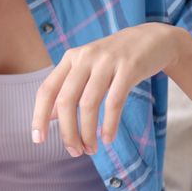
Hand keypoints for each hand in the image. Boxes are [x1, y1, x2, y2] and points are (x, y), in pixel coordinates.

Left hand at [31, 22, 183, 156]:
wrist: (152, 38)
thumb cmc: (115, 59)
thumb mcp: (87, 69)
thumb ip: (68, 89)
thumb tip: (50, 116)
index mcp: (70, 58)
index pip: (47, 90)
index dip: (39, 116)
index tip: (38, 140)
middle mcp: (85, 57)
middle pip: (66, 100)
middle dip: (67, 131)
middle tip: (74, 152)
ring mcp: (106, 61)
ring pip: (88, 103)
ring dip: (87, 132)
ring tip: (90, 149)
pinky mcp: (129, 68)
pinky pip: (114, 101)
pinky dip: (109, 124)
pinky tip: (108, 139)